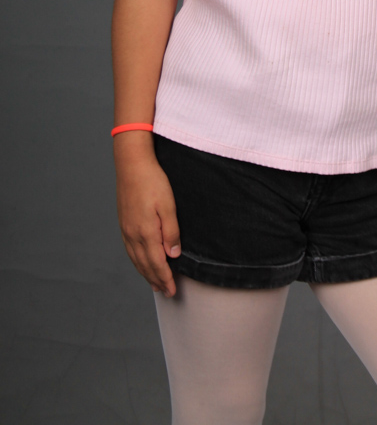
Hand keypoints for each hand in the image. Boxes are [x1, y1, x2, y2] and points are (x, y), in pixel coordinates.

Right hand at [115, 151, 180, 297]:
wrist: (131, 164)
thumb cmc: (152, 181)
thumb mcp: (168, 205)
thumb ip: (171, 232)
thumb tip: (173, 255)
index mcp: (146, 232)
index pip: (157, 263)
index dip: (165, 278)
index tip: (172, 290)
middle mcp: (133, 234)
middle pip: (145, 264)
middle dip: (156, 280)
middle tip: (165, 292)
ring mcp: (126, 229)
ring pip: (136, 259)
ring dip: (145, 273)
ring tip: (154, 283)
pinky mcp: (123, 222)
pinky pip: (129, 249)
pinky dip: (136, 261)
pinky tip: (140, 262)